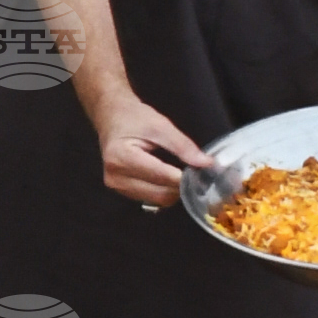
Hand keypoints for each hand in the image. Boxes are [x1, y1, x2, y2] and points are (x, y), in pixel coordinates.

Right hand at [95, 92, 208, 206]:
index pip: (161, 176)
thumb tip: (205, 164)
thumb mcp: (161, 125)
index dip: (184, 177)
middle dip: (179, 186)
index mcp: (121, 157)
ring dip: (172, 190)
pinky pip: (149, 198)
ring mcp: (116, 186)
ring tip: (177, 173)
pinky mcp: (120, 190)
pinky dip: (162, 191)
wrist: (111, 117)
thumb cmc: (133, 118)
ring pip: (156, 200)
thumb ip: (183, 146)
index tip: (201, 172)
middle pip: (160, 194)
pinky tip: (165, 177)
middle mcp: (115, 176)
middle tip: (192, 172)